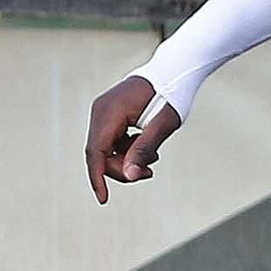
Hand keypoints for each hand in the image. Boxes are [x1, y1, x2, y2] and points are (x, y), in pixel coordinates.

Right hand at [85, 73, 180, 203]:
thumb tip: (128, 176)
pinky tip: (147, 148)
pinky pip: (112, 140)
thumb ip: (143, 150)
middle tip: (148, 174)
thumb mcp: (162, 125)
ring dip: (126, 159)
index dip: (99, 177)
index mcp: (109, 113)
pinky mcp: (110, 114)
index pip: (96, 153)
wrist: (174, 70)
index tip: (104, 199)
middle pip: (100, 153)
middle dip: (121, 168)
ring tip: (153, 159)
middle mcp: (100, 111)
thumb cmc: (171, 95)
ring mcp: (104, 111)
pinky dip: (127, 150)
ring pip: (106, 148)